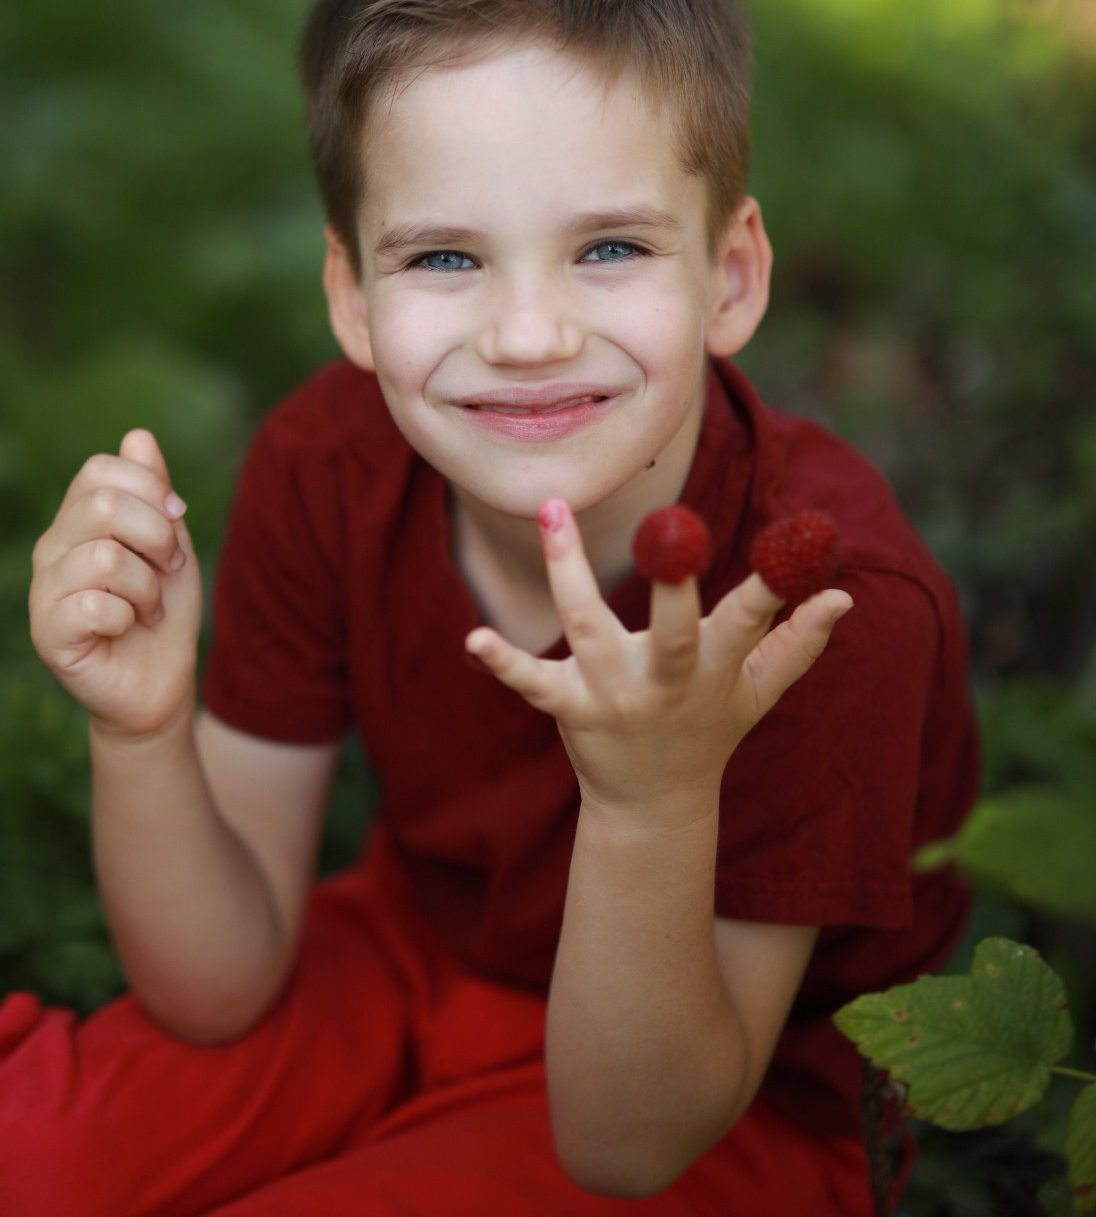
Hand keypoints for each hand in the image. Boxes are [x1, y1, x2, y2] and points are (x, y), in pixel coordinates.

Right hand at [30, 430, 201, 739]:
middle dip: (156, 536)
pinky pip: (94, 605)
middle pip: (102, 506)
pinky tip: (126, 630)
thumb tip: (136, 435)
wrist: (159, 680)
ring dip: (147, 586)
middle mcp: (50, 548)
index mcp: (75, 519)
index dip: (151, 489)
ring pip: (105, 558)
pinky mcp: (47, 634)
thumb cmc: (162, 607)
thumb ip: (153, 491)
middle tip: (167, 569)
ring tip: (149, 608)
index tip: (177, 520)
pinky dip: (128, 617)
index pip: (99, 470)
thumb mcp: (169, 540)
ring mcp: (43, 591)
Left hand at [465, 499, 852, 819]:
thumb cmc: (707, 731)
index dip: (779, 582)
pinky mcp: (569, 708)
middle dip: (674, 582)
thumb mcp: (756, 692)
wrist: (653, 807)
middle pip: (673, 628)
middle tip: (671, 525)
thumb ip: (797, 643)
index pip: (753, 618)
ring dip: (568, 569)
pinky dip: (502, 663)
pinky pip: (532, 685)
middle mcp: (665, 680)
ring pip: (588, 627)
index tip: (803, 536)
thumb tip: (841, 597)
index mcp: (714, 668)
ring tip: (551, 508)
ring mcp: (613, 694)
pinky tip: (473, 638)